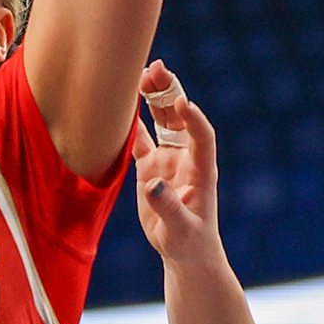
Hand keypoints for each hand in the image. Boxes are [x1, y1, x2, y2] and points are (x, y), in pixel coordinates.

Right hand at [133, 60, 221, 264]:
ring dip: (153, 99)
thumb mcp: (181, 229)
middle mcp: (186, 159)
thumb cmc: (189, 243)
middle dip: (170, 93)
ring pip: (161, 122)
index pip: (201, 136)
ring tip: (142, 76)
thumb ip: (169, 206)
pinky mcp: (150, 168)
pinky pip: (141, 139)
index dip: (193, 118)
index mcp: (202, 170)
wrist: (184, 252)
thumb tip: (153, 184)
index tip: (181, 102)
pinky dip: (133, 122)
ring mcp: (168, 160)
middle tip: (156, 70)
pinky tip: (122, 103)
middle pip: (180, 118)